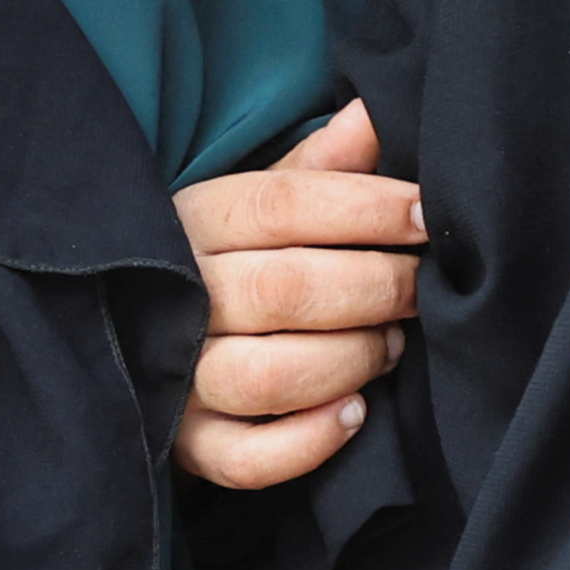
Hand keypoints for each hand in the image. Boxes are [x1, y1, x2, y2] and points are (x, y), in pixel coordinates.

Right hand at [172, 100, 419, 487]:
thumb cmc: (226, 258)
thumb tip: (373, 110)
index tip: (425, 213)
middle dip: (376, 287)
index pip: (281, 206)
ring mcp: (177, 377)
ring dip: (351, 360)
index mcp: (194, 221)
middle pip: (286, 290)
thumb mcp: (259, 199)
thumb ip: (318, 166)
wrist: (144, 335)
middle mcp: (178, 298)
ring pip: (269, 376)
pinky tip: (353, 415)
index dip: (366, 208)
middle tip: (422, 287)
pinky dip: (306, 444)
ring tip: (392, 346)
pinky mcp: (188, 445)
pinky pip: (245, 459)